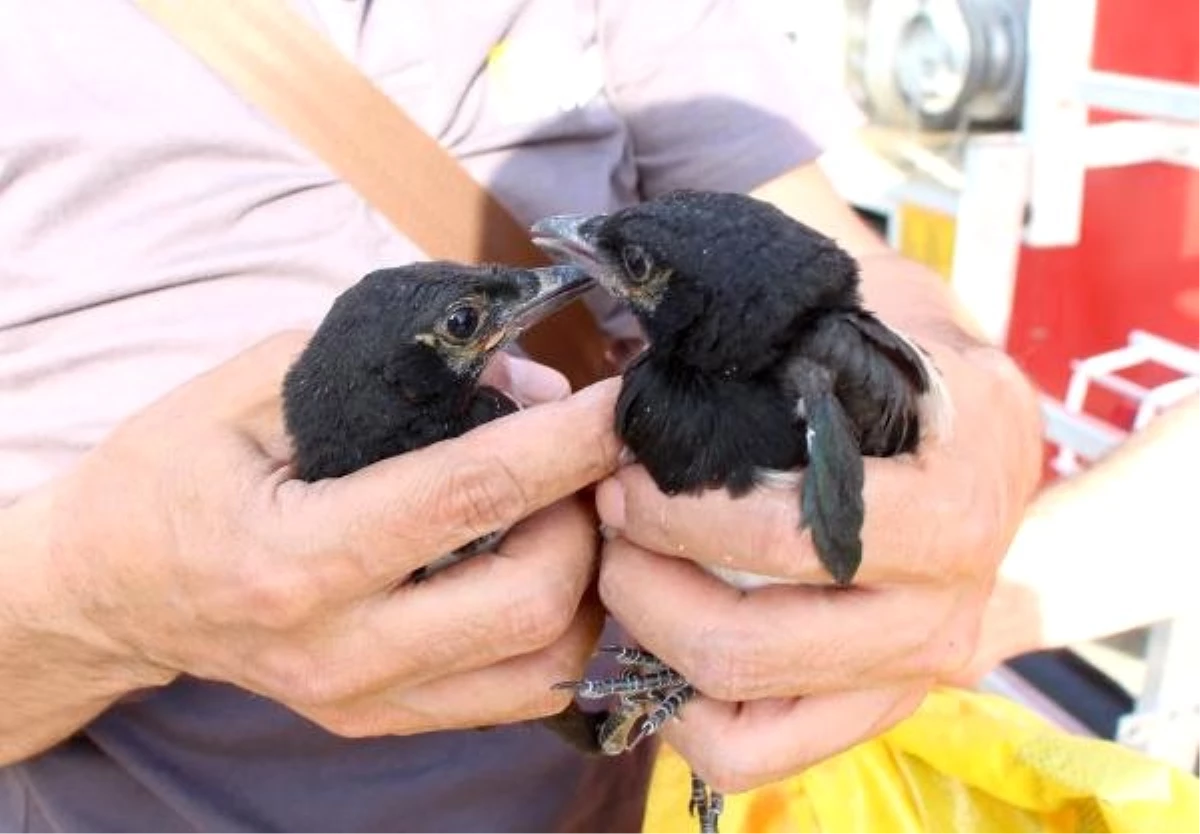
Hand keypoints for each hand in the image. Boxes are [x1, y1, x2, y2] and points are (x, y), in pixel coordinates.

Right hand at [36, 333, 622, 736]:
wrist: (107, 589)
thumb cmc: (169, 475)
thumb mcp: (253, 387)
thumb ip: (388, 371)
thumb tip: (526, 385)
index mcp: (294, 559)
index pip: (470, 495)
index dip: (564, 442)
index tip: (625, 402)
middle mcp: (339, 651)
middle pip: (535, 598)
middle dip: (587, 515)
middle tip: (583, 459)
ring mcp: (365, 701)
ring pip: (547, 660)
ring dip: (586, 575)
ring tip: (565, 507)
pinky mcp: (383, 721)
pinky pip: (519, 692)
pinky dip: (559, 624)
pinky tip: (541, 564)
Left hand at [594, 342, 1041, 792]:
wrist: (981, 440)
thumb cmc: (906, 366)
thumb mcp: (868, 314)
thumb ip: (789, 327)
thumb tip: (662, 344)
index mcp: (953, 501)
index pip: (793, 537)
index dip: (683, 512)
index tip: (625, 468)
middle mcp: (947, 608)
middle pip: (748, 644)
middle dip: (643, 582)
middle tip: (609, 518)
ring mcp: (914, 674)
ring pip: (741, 704)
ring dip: (653, 636)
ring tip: (626, 567)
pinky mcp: (875, 711)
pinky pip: (754, 754)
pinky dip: (684, 712)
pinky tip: (662, 638)